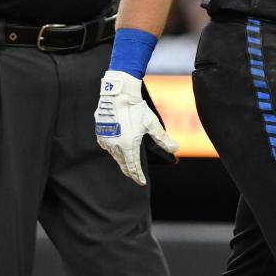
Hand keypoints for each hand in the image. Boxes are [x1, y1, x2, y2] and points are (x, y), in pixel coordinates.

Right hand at [95, 70, 178, 185]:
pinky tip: (116, 149)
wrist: (118, 94)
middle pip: (122, 163)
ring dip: (121, 161)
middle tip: (134, 176)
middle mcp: (115, 145)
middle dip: (129, 171)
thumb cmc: (135, 108)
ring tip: (126, 164)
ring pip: (114, 155)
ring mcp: (106, 139)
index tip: (141, 182)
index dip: (137, 176)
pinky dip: (113, 150)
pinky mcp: (100, 132)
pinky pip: (107, 146)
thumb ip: (163, 139)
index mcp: (128, 145)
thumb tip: (175, 149)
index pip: (133, 167)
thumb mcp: (151, 124)